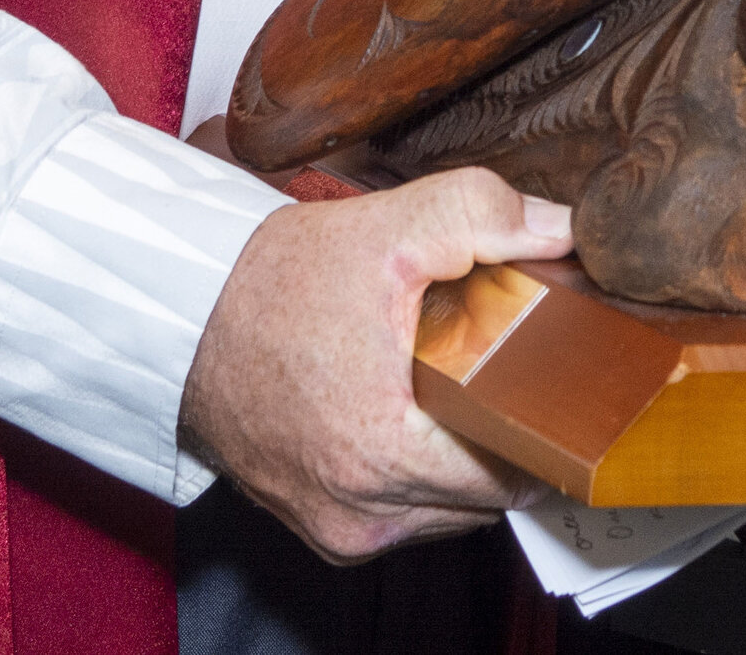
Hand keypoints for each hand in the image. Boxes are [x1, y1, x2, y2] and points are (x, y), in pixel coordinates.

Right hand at [178, 167, 571, 561]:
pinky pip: (407, 516)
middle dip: (501, 432)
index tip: (541, 374)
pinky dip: (420, 475)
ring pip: (450, 510)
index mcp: (383, 449)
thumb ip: (484, 216)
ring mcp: (338, 528)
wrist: (184, 317)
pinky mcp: (322, 530)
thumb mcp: (388, 225)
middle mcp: (360, 510)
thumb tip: (561, 231)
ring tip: (450, 390)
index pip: (515, 466)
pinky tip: (410, 416)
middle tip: (496, 369)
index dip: (539, 416)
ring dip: (461, 459)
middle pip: (487, 493)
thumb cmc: (272, 282)